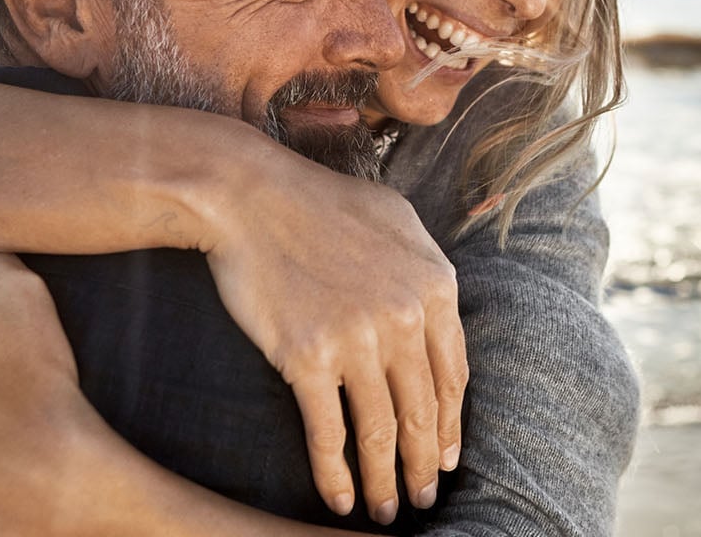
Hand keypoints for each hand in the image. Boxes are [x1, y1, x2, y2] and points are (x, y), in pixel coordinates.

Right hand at [195, 151, 467, 524]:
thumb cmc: (317, 202)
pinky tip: (340, 498)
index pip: (453, 375)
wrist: (247, 196)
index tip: (446, 456)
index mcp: (435, 286)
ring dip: (386, 480)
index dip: (450, 424)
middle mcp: (404, 318)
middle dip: (425, 464)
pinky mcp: (307, 358)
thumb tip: (439, 311)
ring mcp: (357, 340)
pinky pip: (328, 432)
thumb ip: (426, 269)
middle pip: (422, 411)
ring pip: (380, 430)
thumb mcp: (396, 220)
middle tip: (423, 498)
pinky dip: (336, 473)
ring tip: (388, 509)